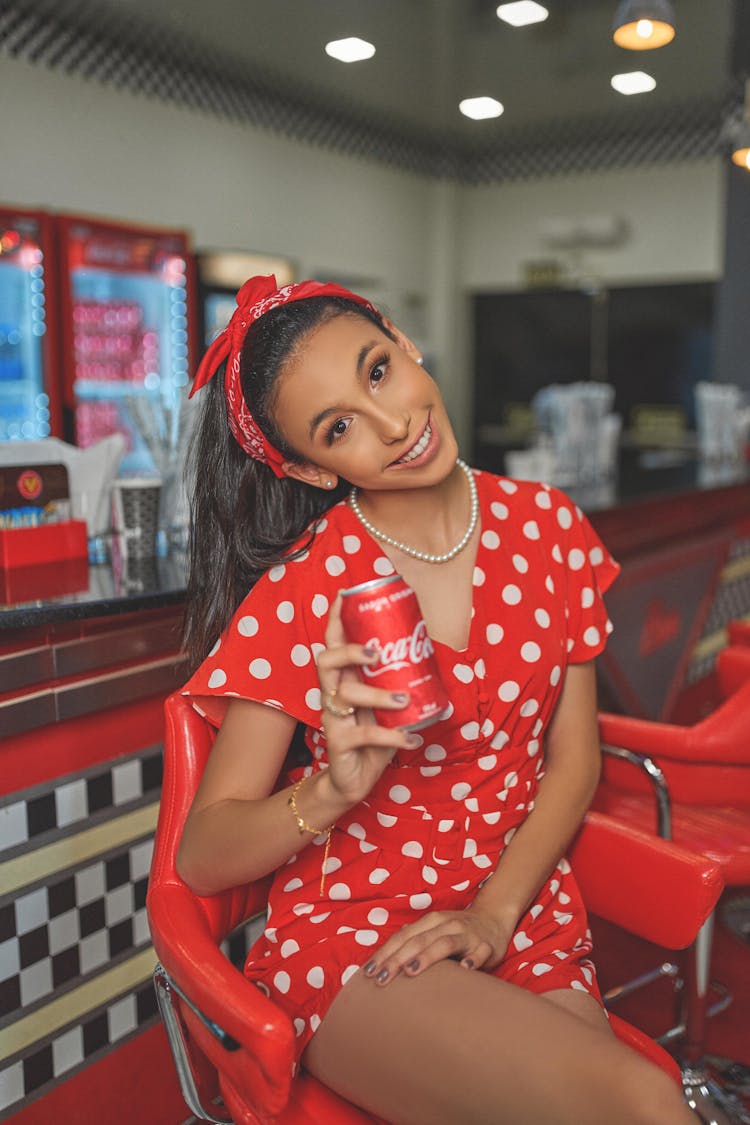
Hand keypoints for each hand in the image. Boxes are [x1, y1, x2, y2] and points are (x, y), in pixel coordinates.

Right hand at [316, 594, 418, 804]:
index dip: (336, 619)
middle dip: (349, 651)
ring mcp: (332, 718)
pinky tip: (411, 738)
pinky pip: (364, 735)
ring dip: (378, 695)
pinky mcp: (338, 743)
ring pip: (346, 695)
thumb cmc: (374, 736)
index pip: (333, 642)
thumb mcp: (388, 706)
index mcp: (344, 678)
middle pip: (326, 661)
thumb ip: (401, 682)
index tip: (345, 595)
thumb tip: (432, 650)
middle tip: (375, 653)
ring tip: (404, 700)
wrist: (355, 780)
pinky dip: (392, 737)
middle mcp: (332, 693)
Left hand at [361, 906, 515, 985]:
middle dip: (397, 960)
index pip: (403, 937)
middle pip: (418, 941)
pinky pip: (479, 953)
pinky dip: (472, 960)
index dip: (385, 953)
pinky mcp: (486, 945)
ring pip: (444, 943)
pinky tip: (465, 969)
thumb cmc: (458, 931)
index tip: (368, 972)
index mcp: (431, 922)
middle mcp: (446, 925)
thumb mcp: (434, 930)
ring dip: (427, 957)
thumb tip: (385, 954)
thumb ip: (414, 939)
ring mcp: (466, 934)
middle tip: (381, 979)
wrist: (493, 918)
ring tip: (411, 971)